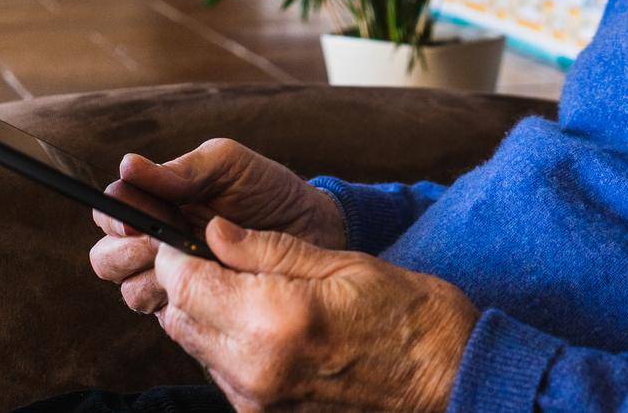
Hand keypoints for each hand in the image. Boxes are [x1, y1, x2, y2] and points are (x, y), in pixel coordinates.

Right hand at [90, 138, 345, 315]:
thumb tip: (129, 165)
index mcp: (158, 202)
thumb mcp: (229, 165)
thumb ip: (183, 169)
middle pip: (107, 257)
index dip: (113, 216)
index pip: (110, 212)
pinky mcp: (195, 307)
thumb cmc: (269, 189)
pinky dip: (181, 302)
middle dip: (126, 252)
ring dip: (154, 277)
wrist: (314, 228)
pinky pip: (167, 315)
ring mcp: (174, 277)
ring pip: (131, 290)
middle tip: (162, 243)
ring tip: (194, 262)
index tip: (133, 220)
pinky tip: (210, 284)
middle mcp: (156, 242)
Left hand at [155, 216, 478, 412]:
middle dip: (189, 281)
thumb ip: (270, 250)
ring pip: (196, 347)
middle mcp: (254, 369)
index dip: (179, 251)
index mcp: (273, 321)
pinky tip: (267, 319)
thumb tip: (213, 230)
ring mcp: (257, 400)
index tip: (191, 232)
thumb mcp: (344, 264)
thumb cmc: (410, 315)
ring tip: (250, 285)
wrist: (449, 379)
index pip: (185, 283)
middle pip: (180, 317)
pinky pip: (222, 371)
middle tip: (220, 254)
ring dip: (208, 312)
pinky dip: (229, 341)